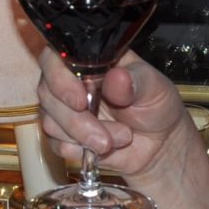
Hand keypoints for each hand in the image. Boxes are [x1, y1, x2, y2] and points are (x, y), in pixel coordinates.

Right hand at [35, 48, 195, 188]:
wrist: (160, 144)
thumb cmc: (156, 106)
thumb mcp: (155, 88)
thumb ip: (137, 81)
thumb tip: (116, 78)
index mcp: (90, 60)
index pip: (55, 58)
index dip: (59, 78)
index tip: (80, 100)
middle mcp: (71, 81)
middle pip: (48, 94)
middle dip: (76, 121)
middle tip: (105, 136)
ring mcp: (65, 109)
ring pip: (50, 122)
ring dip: (83, 137)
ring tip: (119, 139)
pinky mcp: (64, 135)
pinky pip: (56, 144)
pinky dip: (80, 151)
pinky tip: (104, 149)